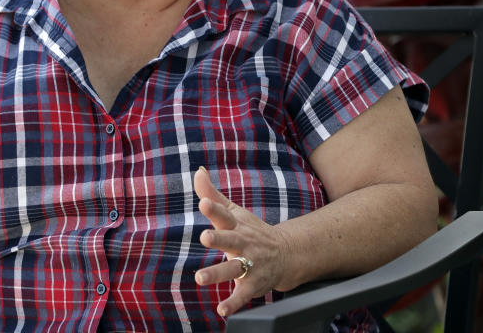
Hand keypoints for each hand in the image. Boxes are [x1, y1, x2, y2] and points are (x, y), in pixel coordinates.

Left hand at [193, 167, 296, 317]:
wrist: (285, 254)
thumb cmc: (251, 231)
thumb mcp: (233, 212)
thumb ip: (213, 194)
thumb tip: (197, 171)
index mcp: (237, 225)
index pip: (224, 214)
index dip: (214, 208)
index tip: (204, 202)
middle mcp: (244, 243)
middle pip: (230, 240)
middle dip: (218, 238)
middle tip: (205, 236)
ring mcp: (250, 264)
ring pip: (234, 269)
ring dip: (217, 273)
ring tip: (200, 278)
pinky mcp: (253, 284)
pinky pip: (243, 295)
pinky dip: (233, 303)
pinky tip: (222, 310)